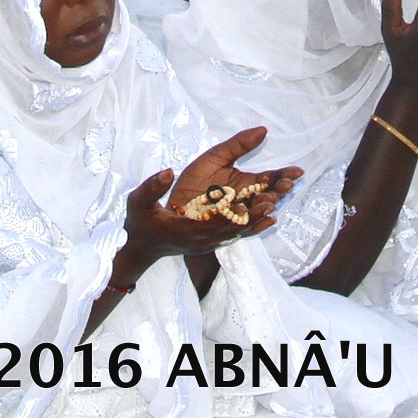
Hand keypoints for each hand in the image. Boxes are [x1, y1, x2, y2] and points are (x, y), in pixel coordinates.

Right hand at [123, 128, 300, 261]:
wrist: (142, 246)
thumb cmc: (141, 222)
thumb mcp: (138, 202)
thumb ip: (152, 187)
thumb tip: (168, 171)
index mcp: (187, 230)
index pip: (219, 223)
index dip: (240, 214)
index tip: (258, 201)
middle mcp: (202, 240)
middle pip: (236, 227)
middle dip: (257, 212)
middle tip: (277, 196)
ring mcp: (208, 242)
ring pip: (240, 230)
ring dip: (259, 216)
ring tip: (279, 200)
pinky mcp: (212, 241)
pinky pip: (237, 235)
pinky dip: (255, 227)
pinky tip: (272, 218)